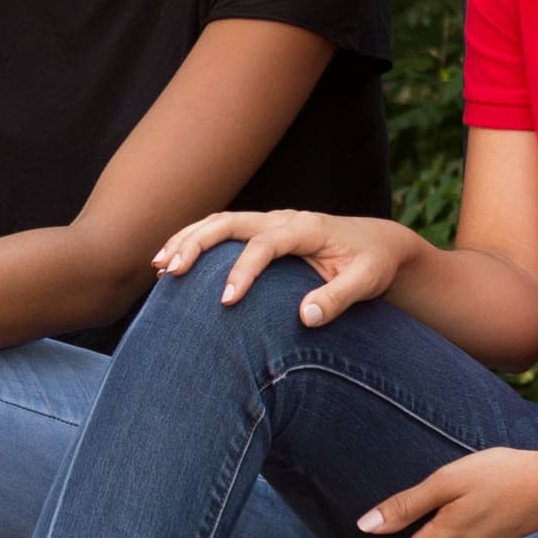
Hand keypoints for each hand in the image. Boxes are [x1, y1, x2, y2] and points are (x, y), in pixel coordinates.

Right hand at [151, 209, 425, 326]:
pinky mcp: (261, 231)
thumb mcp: (366, 282)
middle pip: (230, 222)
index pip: (265, 243)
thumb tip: (304, 318)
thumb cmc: (371, 264)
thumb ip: (338, 299)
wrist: (377, 243)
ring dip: (187, 239)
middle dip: (197, 244)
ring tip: (159, 266)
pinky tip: (171, 263)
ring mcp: (269, 222)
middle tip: (169, 271)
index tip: (226, 301)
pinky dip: (194, 241)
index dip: (243, 270)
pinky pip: (221, 230)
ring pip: (219, 222)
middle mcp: (283, 219)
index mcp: (306, 229)